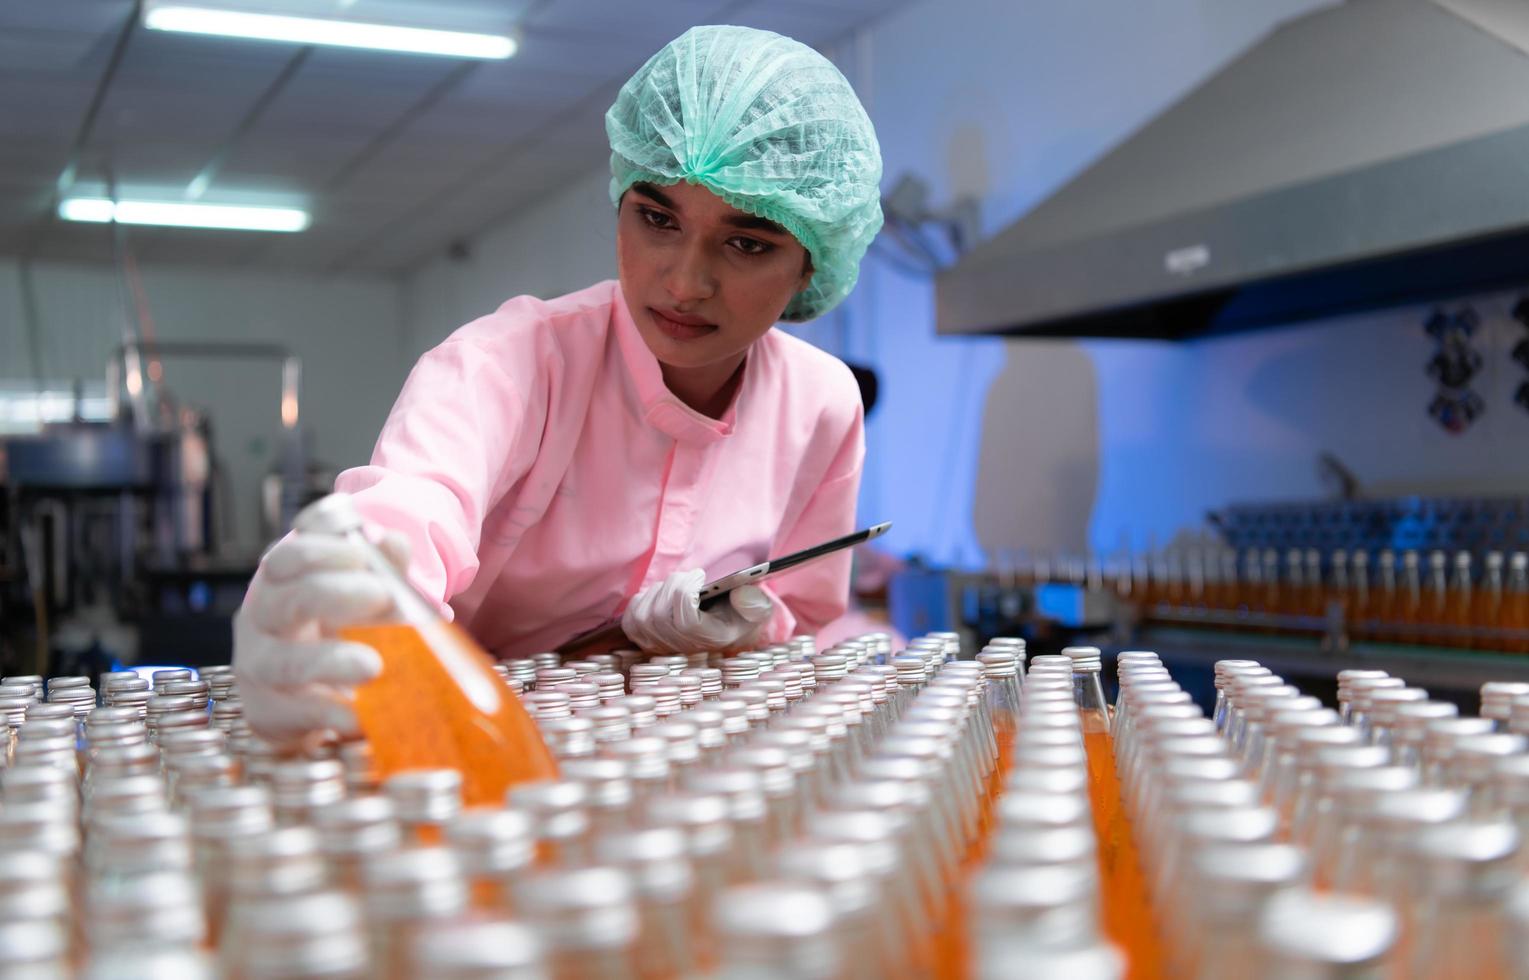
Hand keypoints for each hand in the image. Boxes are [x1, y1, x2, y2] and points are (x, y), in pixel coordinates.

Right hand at [233, 494, 408, 747]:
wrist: (320, 691)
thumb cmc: (345, 626)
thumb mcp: (369, 590)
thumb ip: (385, 566)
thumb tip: (393, 543)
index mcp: (283, 579)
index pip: (290, 553)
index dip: (321, 546)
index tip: (361, 550)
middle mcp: (263, 617)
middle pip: (284, 598)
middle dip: (330, 593)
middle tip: (380, 594)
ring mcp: (258, 665)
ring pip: (281, 661)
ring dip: (328, 661)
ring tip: (372, 665)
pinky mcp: (264, 712)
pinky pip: (287, 713)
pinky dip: (324, 713)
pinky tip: (359, 716)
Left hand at [620, 568, 772, 652]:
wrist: (728, 626)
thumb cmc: (741, 615)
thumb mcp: (759, 609)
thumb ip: (755, 603)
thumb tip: (739, 594)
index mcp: (712, 640)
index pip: (686, 620)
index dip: (686, 591)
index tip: (700, 576)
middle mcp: (685, 649)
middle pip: (659, 614)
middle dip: (673, 585)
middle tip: (690, 577)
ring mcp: (663, 648)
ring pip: (644, 616)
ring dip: (657, 592)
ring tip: (676, 586)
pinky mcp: (646, 641)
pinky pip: (631, 620)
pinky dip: (640, 602)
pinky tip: (659, 596)